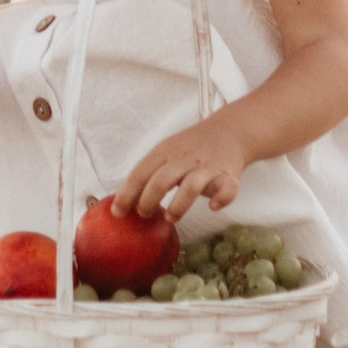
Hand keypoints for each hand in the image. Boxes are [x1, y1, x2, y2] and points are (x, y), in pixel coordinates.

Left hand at [118, 119, 245, 218]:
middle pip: (162, 180)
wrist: (229, 131)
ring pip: (191, 186)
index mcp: (166, 152)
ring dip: (178, 205)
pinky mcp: (228, 176)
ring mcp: (208, 167)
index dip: (126, 194)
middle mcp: (185, 159)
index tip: (117, 213)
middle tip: (144, 214)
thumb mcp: (167, 152)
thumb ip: (149, 173)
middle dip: (148, 201)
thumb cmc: (191, 148)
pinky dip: (221, 199)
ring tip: (170, 217)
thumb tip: (123, 202)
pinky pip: (228, 189)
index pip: (141, 173)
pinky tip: (213, 206)